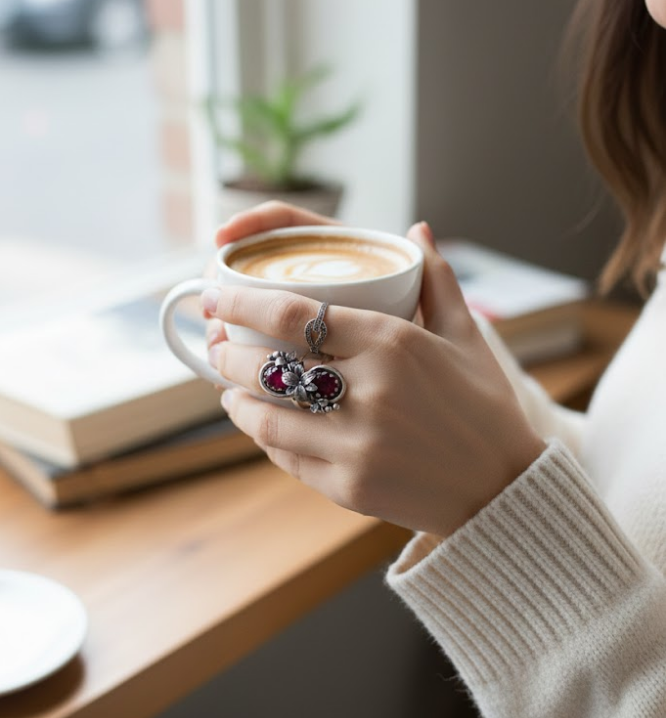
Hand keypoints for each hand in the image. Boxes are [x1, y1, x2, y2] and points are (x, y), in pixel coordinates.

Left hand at [204, 221, 545, 537]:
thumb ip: (437, 279)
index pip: (291, 314)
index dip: (240, 303)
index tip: (217, 296)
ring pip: (266, 419)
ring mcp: (356, 445)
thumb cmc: (485, 407)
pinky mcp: (348, 488)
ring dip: (235, 400)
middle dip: (226, 354)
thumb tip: (417, 229)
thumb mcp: (468, 336)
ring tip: (226, 388)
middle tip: (213, 344)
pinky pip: (287, 459)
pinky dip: (267, 439)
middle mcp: (369, 392)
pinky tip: (261, 425)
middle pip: (266, 366)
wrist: (504, 488)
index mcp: (392, 343)